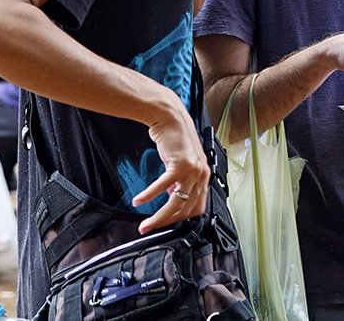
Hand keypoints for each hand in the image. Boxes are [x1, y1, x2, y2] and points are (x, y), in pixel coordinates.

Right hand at [134, 90, 210, 233]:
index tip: (166, 224)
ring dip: (158, 217)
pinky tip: (138, 200)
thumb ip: (181, 181)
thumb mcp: (183, 162)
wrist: (171, 116)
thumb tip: (171, 198)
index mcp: (204, 176)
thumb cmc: (176, 137)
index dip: (180, 219)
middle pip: (185, 209)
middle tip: (150, 227)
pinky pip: (162, 187)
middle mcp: (201, 174)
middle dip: (166, 223)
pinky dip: (149, 196)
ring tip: (145, 223)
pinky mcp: (179, 164)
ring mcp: (192, 170)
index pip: (196, 207)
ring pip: (175, 203)